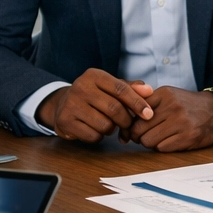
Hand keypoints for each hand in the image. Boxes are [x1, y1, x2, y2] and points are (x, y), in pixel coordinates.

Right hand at [37, 68, 153, 142]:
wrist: (62, 105)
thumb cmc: (94, 96)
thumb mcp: (110, 87)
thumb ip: (130, 88)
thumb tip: (149, 90)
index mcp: (94, 75)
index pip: (121, 89)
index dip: (138, 103)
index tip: (149, 114)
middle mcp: (80, 87)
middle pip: (114, 109)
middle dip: (126, 120)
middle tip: (128, 124)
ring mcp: (71, 104)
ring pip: (105, 125)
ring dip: (111, 129)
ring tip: (106, 123)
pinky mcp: (65, 121)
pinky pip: (93, 136)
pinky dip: (99, 136)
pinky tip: (94, 129)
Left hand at [125, 86, 212, 151]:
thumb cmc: (185, 105)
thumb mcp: (167, 95)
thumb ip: (146, 102)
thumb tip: (123, 120)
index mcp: (164, 94)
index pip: (134, 113)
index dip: (130, 124)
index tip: (131, 129)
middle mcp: (172, 107)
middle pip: (139, 129)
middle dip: (137, 136)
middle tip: (142, 137)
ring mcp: (181, 122)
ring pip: (148, 141)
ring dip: (149, 143)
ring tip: (157, 138)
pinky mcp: (189, 137)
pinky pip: (162, 148)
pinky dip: (162, 147)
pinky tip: (169, 141)